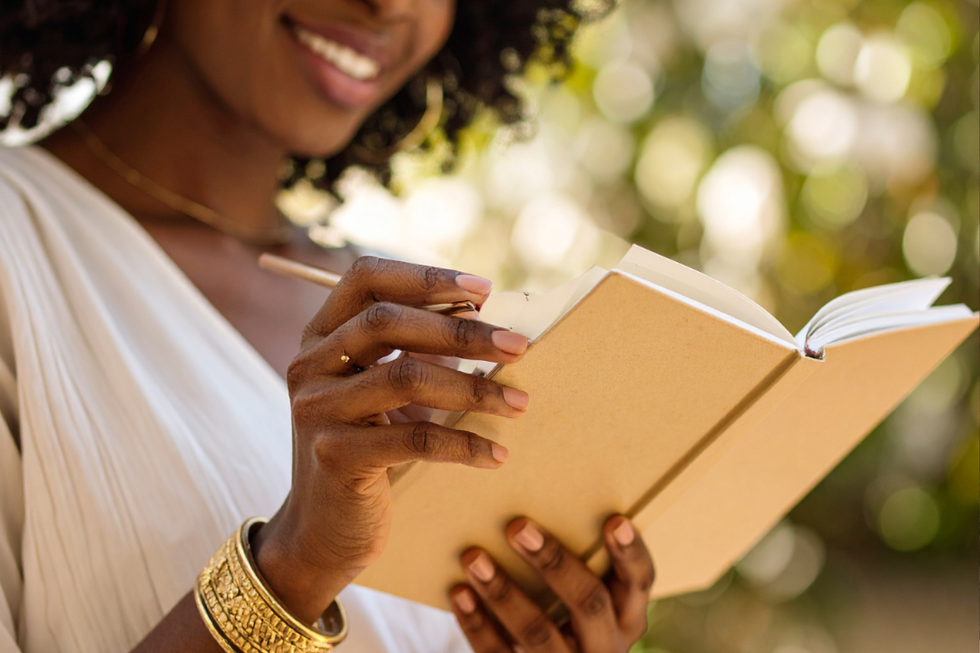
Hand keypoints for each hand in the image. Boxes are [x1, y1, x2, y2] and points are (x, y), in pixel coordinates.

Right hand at [252, 257, 529, 623]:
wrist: (323, 531)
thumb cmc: (367, 451)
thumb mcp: (380, 393)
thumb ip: (414, 352)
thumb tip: (485, 321)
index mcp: (321, 336)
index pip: (365, 278)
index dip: (424, 278)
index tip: (483, 290)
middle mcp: (309, 365)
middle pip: (386, 322)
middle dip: (462, 331)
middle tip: (519, 346)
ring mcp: (317, 410)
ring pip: (404, 376)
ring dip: (473, 387)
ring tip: (519, 402)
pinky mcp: (335, 456)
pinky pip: (414, 438)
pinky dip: (463, 443)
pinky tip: (497, 453)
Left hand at [450, 516, 653, 652]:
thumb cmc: (569, 619)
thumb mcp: (590, 603)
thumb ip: (582, 567)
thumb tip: (534, 513)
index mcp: (627, 618)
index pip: (639, 582)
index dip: (630, 553)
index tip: (614, 520)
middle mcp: (606, 646)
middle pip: (588, 602)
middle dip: (553, 563)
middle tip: (518, 527)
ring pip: (538, 633)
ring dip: (503, 593)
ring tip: (474, 558)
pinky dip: (477, 624)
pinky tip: (460, 594)